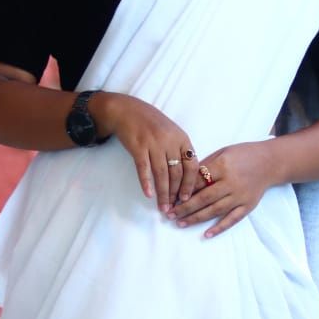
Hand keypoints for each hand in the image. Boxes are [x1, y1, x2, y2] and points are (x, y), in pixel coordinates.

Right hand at [90, 92, 199, 212]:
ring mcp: (154, 143)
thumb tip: (186, 177)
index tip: (186, 198)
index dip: (190, 184)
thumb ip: (180, 150)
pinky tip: (148, 194)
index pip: (192, 165)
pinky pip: (144, 168)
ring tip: (162, 207)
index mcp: (182, 138)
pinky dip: (146, 182)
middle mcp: (170, 141)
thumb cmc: (151, 123)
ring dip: (163, 193)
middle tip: (173, 208)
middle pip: (177, 172)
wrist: (127, 110)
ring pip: (162, 173)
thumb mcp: (171, 132)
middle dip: (175, 193)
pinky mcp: (138, 146)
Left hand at [166, 141, 273, 237]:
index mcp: (222, 166)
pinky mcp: (247, 206)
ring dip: (195, 218)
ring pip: (214, 210)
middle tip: (169, 214)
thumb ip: (205, 165)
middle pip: (203, 198)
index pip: (198, 180)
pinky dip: (219, 228)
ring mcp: (239, 196)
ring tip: (180, 223)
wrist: (270, 162)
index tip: (170, 197)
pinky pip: (231, 219)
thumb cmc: (243, 154)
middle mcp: (230, 183)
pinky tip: (206, 234)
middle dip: (184, 207)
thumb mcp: (222, 152)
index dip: (182, 190)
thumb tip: (187, 179)